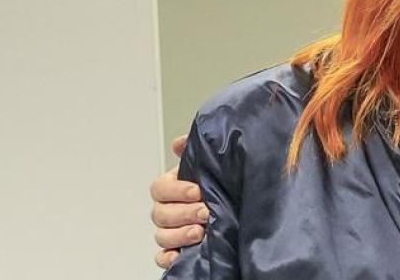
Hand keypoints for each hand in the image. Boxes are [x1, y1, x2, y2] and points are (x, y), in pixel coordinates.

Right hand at [151, 134, 209, 268]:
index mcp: (173, 186)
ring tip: (200, 232)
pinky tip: (181, 255)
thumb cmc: (221, 182)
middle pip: (160, 213)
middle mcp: (168, 210)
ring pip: (161, 235)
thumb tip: (179, 142)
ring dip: (179, 234)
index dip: (176, 190)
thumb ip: (196, 150)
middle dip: (183, 213)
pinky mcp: (176, 250)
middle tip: (205, 212)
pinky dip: (168, 257)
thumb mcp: (212, 162)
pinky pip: (162, 257)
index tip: (197, 190)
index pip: (160, 188)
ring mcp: (171, 231)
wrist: (240, 204)